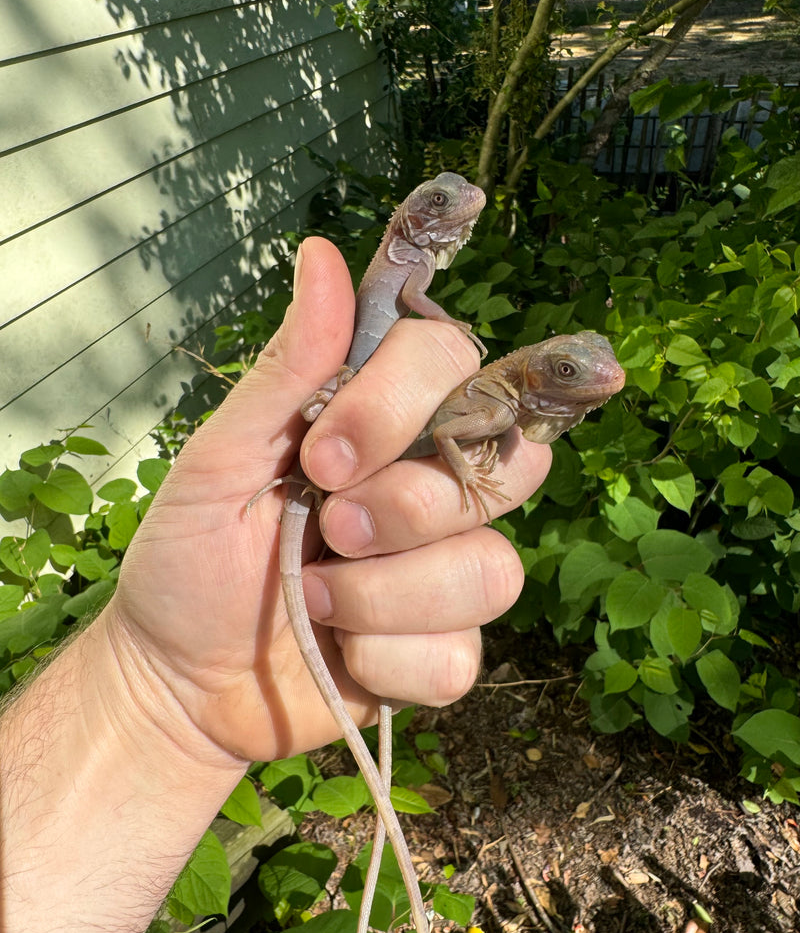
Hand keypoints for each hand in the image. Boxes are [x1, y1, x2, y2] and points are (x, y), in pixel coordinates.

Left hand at [109, 238, 551, 763]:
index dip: (405, 402)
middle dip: (409, 505)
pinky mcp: (443, 651)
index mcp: (382, 428)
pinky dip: (386, 659)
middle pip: (509, 462)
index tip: (322, 456)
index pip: (455, 364)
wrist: (177, 679)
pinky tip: (340, 652)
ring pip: (492, 569)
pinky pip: (460, 655)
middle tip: (329, 525)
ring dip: (385, 595)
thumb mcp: (222, 455)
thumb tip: (323, 253)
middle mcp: (429, 489)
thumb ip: (288, 368)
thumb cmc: (190, 557)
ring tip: (315, 598)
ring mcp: (442, 573)